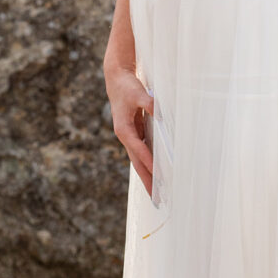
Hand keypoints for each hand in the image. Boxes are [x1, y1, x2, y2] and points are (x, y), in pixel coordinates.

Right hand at [104, 62, 153, 194]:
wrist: (116, 78)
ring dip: (148, 175)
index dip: (149, 162)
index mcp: (123, 129)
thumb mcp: (138, 92)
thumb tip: (161, 111)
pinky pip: (141, 152)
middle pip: (137, 162)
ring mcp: (129, 135)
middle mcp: (125, 135)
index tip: (159, 176)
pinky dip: (148, 163)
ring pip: (139, 160)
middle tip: (157, 199)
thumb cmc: (126, 86)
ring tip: (158, 192)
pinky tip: (156, 172)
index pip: (138, 150)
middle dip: (147, 180)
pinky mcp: (133, 133)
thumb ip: (149, 103)